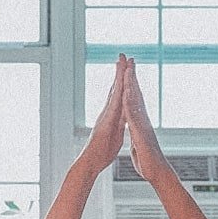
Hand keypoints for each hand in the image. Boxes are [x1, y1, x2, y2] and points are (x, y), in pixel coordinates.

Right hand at [77, 54, 127, 178]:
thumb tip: (122, 119)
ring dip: (118, 77)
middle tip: (122, 56)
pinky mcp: (106, 121)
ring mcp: (106, 115)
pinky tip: (121, 83)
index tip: (126, 68)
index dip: (122, 81)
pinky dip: (118, 92)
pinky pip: (114, 104)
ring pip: (114, 92)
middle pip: (115, 88)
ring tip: (121, 61)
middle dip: (119, 72)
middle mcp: (107, 112)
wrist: (91, 162)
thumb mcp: (115, 135)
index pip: (118, 95)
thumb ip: (119, 125)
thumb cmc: (102, 153)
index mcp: (111, 116)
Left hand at [121, 58, 170, 183]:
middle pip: (137, 95)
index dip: (131, 86)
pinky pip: (134, 116)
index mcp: (140, 123)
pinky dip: (130, 105)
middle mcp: (143, 120)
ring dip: (132, 87)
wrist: (156, 173)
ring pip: (136, 102)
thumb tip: (137, 132)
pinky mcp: (141, 132)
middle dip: (132, 77)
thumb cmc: (148, 161)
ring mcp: (143, 125)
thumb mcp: (140, 145)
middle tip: (129, 60)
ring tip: (127, 71)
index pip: (134, 100)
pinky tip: (126, 95)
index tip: (127, 71)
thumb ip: (138, 136)